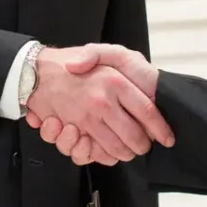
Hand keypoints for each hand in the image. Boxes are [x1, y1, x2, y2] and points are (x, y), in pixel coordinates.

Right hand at [23, 45, 170, 165]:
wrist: (38, 70)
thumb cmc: (74, 60)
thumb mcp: (106, 51)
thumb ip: (121, 60)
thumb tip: (140, 86)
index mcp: (116, 82)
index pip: (147, 111)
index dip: (160, 129)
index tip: (167, 138)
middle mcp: (103, 101)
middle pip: (134, 136)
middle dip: (142, 146)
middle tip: (145, 146)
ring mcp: (87, 117)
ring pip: (117, 148)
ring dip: (125, 153)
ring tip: (129, 150)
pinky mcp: (74, 129)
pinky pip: (95, 151)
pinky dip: (105, 155)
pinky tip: (109, 151)